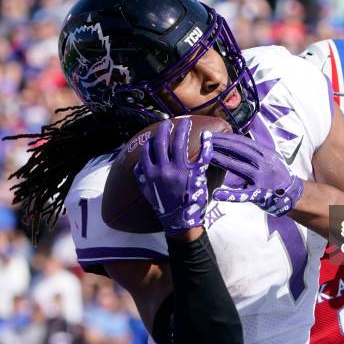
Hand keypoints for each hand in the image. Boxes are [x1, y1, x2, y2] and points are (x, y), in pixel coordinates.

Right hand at [133, 118, 212, 235]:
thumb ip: (141, 178)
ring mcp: (179, 171)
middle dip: (165, 129)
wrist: (180, 221)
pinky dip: (205, 144)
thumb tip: (137, 166)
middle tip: (168, 122)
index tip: (155, 134)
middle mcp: (163, 169)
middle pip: (162, 142)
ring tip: (184, 122)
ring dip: (182, 130)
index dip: (151, 139)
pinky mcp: (195, 174)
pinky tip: (206, 135)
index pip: (147, 150)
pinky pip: (202, 156)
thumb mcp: (147, 193)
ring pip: (180, 143)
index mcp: (150, 174)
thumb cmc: (164, 207)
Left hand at [210, 133, 303, 215]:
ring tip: (206, 155)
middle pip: (240, 149)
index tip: (214, 134)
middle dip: (221, 143)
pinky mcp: (260, 194)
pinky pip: (243, 194)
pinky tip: (217, 194)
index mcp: (266, 153)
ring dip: (221, 159)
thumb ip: (256, 152)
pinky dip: (230, 195)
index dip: (227, 137)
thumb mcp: (271, 159)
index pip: (244, 142)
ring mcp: (262, 178)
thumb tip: (237, 143)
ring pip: (239, 166)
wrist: (293, 194)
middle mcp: (264, 163)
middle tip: (205, 140)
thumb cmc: (278, 176)